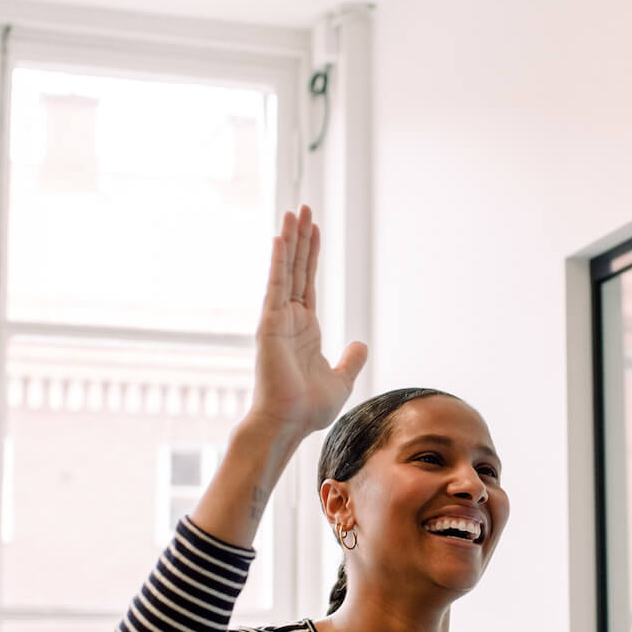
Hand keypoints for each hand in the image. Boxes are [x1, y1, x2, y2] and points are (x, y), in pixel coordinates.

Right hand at [247, 205, 367, 438]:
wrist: (288, 424)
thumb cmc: (307, 409)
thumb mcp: (340, 381)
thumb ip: (350, 361)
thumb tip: (361, 344)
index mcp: (305, 329)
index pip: (308, 282)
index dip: (312, 255)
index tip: (314, 229)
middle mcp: (289, 319)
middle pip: (297, 269)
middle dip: (302, 238)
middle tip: (304, 208)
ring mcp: (277, 319)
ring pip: (286, 271)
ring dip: (291, 240)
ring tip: (295, 211)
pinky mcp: (270, 324)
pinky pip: (276, 285)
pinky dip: (279, 261)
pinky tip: (281, 238)